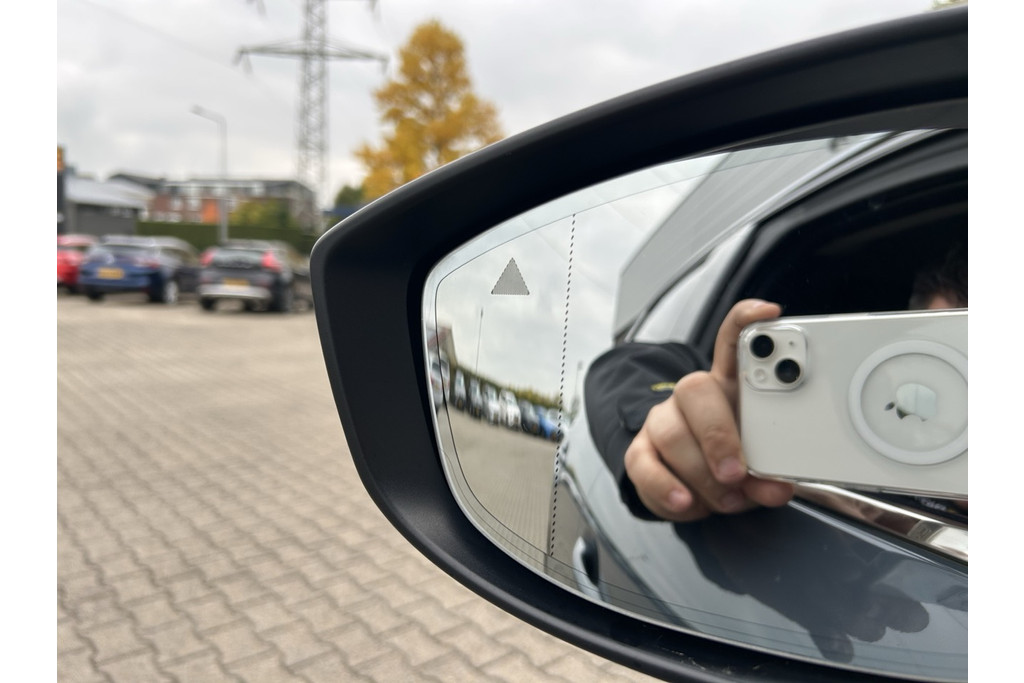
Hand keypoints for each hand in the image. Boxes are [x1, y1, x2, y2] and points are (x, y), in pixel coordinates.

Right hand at [624, 299, 795, 520]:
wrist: (694, 484)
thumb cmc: (735, 461)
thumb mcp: (760, 465)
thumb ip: (770, 474)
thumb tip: (777, 487)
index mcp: (730, 386)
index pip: (733, 340)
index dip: (747, 321)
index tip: (770, 313)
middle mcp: (693, 396)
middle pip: (695, 391)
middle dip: (718, 437)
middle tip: (739, 472)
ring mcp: (662, 420)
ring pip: (671, 434)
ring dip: (701, 474)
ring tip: (728, 499)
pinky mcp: (640, 450)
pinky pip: (643, 464)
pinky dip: (665, 488)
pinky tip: (686, 502)